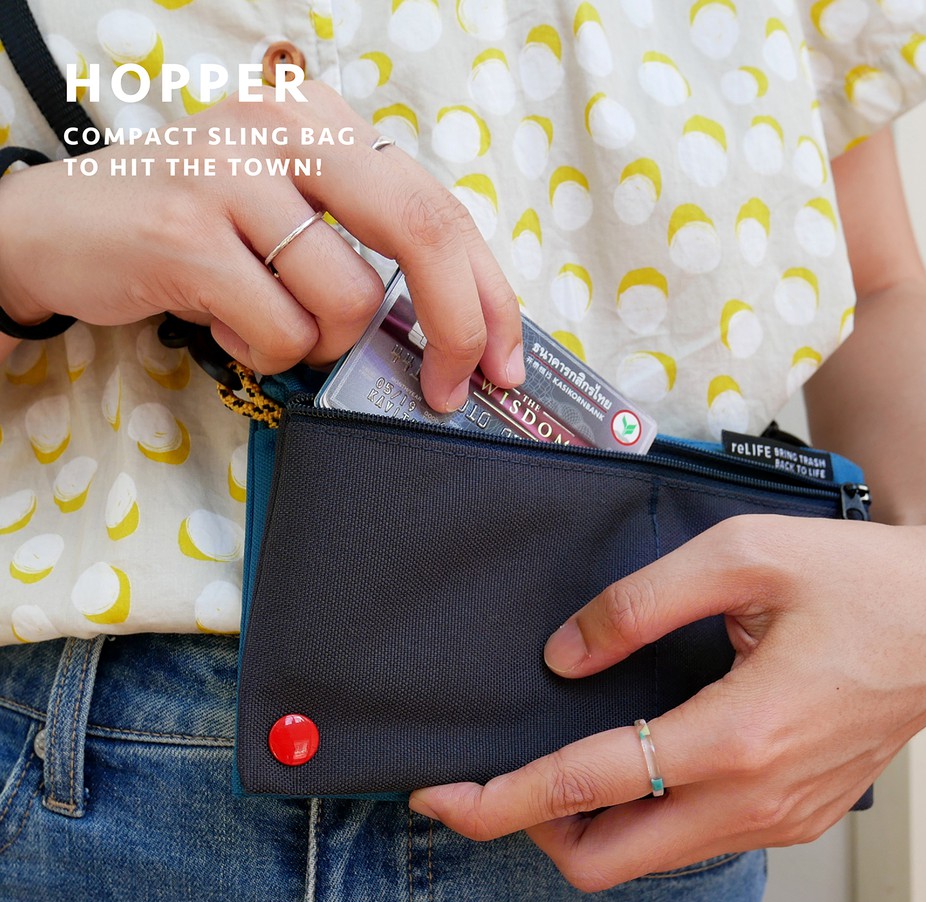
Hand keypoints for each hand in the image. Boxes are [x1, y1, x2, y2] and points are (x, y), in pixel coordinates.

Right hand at [0, 82, 522, 409]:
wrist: (57, 227)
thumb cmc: (193, 232)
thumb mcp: (287, 214)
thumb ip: (363, 247)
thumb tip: (452, 334)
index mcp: (326, 124)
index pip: (442, 209)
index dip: (489, 295)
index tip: (505, 364)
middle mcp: (288, 128)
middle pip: (424, 232)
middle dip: (456, 328)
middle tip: (449, 391)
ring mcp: (235, 175)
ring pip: (347, 302)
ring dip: (321, 345)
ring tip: (266, 321)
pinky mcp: (189, 233)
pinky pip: (282, 333)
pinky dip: (265, 353)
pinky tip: (226, 324)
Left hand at [409, 508, 925, 889]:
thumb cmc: (858, 574)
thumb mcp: (741, 556)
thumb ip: (639, 605)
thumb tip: (563, 657)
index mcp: (740, 734)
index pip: (588, 787)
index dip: (501, 798)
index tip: (438, 797)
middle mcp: (759, 798)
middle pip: (606, 861)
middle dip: (533, 830)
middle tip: (496, 776)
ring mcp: (781, 817)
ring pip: (650, 858)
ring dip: (589, 824)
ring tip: (558, 762)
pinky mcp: (795, 815)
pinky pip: (695, 840)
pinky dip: (645, 816)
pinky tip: (632, 762)